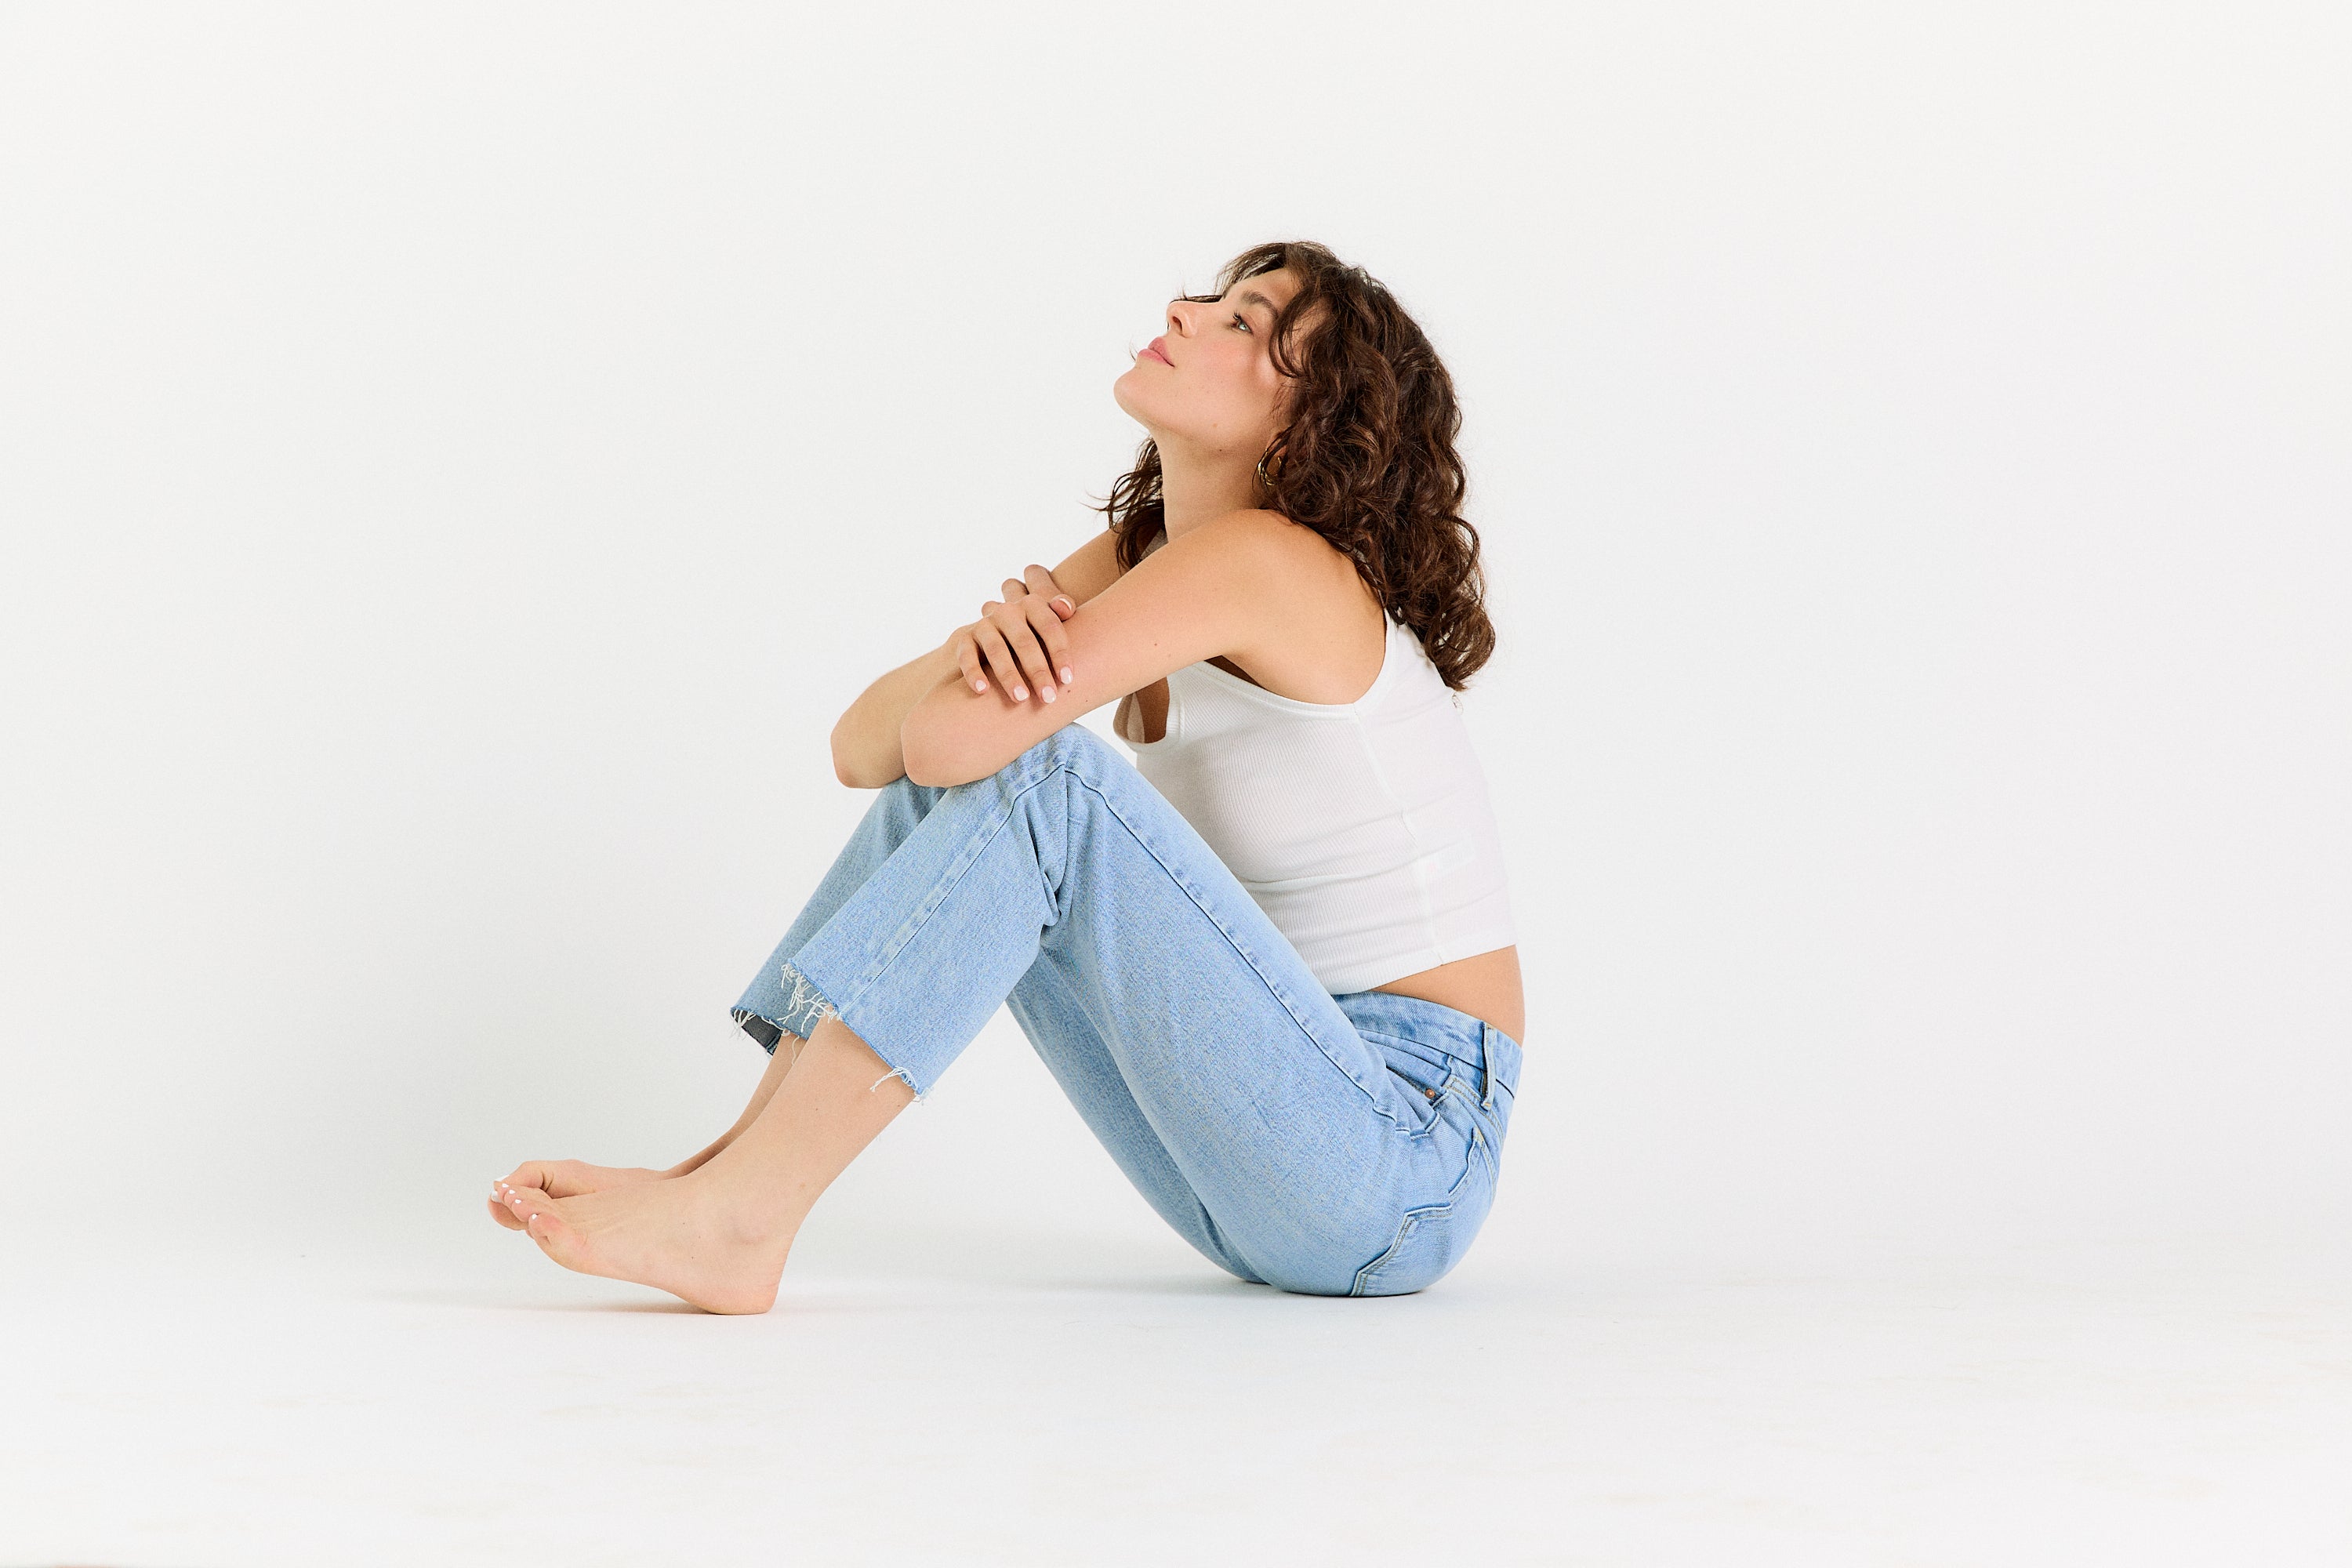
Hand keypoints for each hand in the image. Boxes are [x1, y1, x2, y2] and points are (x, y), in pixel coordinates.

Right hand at [951, 565, 1075, 704]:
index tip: (1067, 680)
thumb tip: (1067, 608)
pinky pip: (967, 656)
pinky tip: (983, 691)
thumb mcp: (1048, 623)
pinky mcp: (964, 639)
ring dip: (1009, 676)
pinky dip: (974, 673)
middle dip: (1037, 671)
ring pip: (997, 650)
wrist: (994, 637)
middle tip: (1048, 697)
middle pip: (1024, 641)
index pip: (1049, 626)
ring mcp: (984, 624)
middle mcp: (1007, 611)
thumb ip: (1061, 611)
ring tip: (1021, 698)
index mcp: (1032, 605)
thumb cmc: (1033, 636)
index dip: (1060, 653)